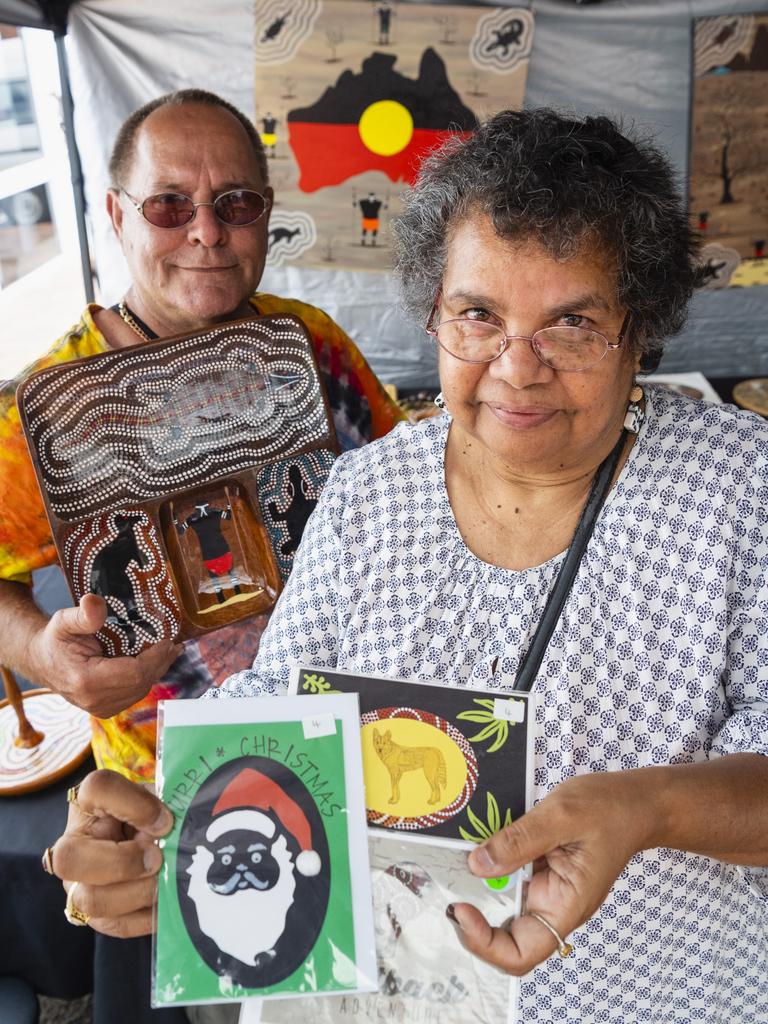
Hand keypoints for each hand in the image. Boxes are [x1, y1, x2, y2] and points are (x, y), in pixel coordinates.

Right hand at [28, 593, 181, 717]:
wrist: (42, 661)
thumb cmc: (54, 641)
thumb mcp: (64, 621)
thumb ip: (83, 614)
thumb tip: (96, 603)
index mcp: (86, 681)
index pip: (135, 673)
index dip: (156, 657)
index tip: (168, 640)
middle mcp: (95, 701)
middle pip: (142, 683)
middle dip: (161, 662)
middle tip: (175, 643)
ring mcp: (101, 709)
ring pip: (141, 689)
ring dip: (157, 669)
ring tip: (169, 650)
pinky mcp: (106, 709)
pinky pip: (135, 692)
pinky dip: (147, 676)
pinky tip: (155, 661)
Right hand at [51, 770, 172, 937]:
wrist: (154, 842)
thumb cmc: (155, 814)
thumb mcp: (159, 799)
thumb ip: (166, 806)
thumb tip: (175, 831)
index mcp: (90, 802)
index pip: (97, 788)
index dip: (133, 804)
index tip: (165, 820)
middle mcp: (73, 844)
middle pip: (69, 857)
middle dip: (121, 862)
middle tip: (157, 858)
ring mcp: (78, 883)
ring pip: (90, 899)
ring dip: (138, 892)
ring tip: (165, 881)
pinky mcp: (96, 916)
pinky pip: (116, 925)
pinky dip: (148, 915)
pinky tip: (167, 900)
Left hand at [453, 771, 645, 973]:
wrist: (636, 802)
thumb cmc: (610, 809)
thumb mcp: (561, 815)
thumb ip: (519, 840)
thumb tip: (478, 865)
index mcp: (566, 905)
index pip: (519, 954)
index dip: (483, 942)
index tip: (460, 907)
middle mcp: (555, 906)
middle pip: (505, 938)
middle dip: (474, 918)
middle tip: (450, 884)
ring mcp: (549, 892)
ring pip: (504, 908)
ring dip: (480, 890)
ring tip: (458, 861)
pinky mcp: (543, 874)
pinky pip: (511, 881)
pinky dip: (492, 868)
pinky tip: (479, 847)